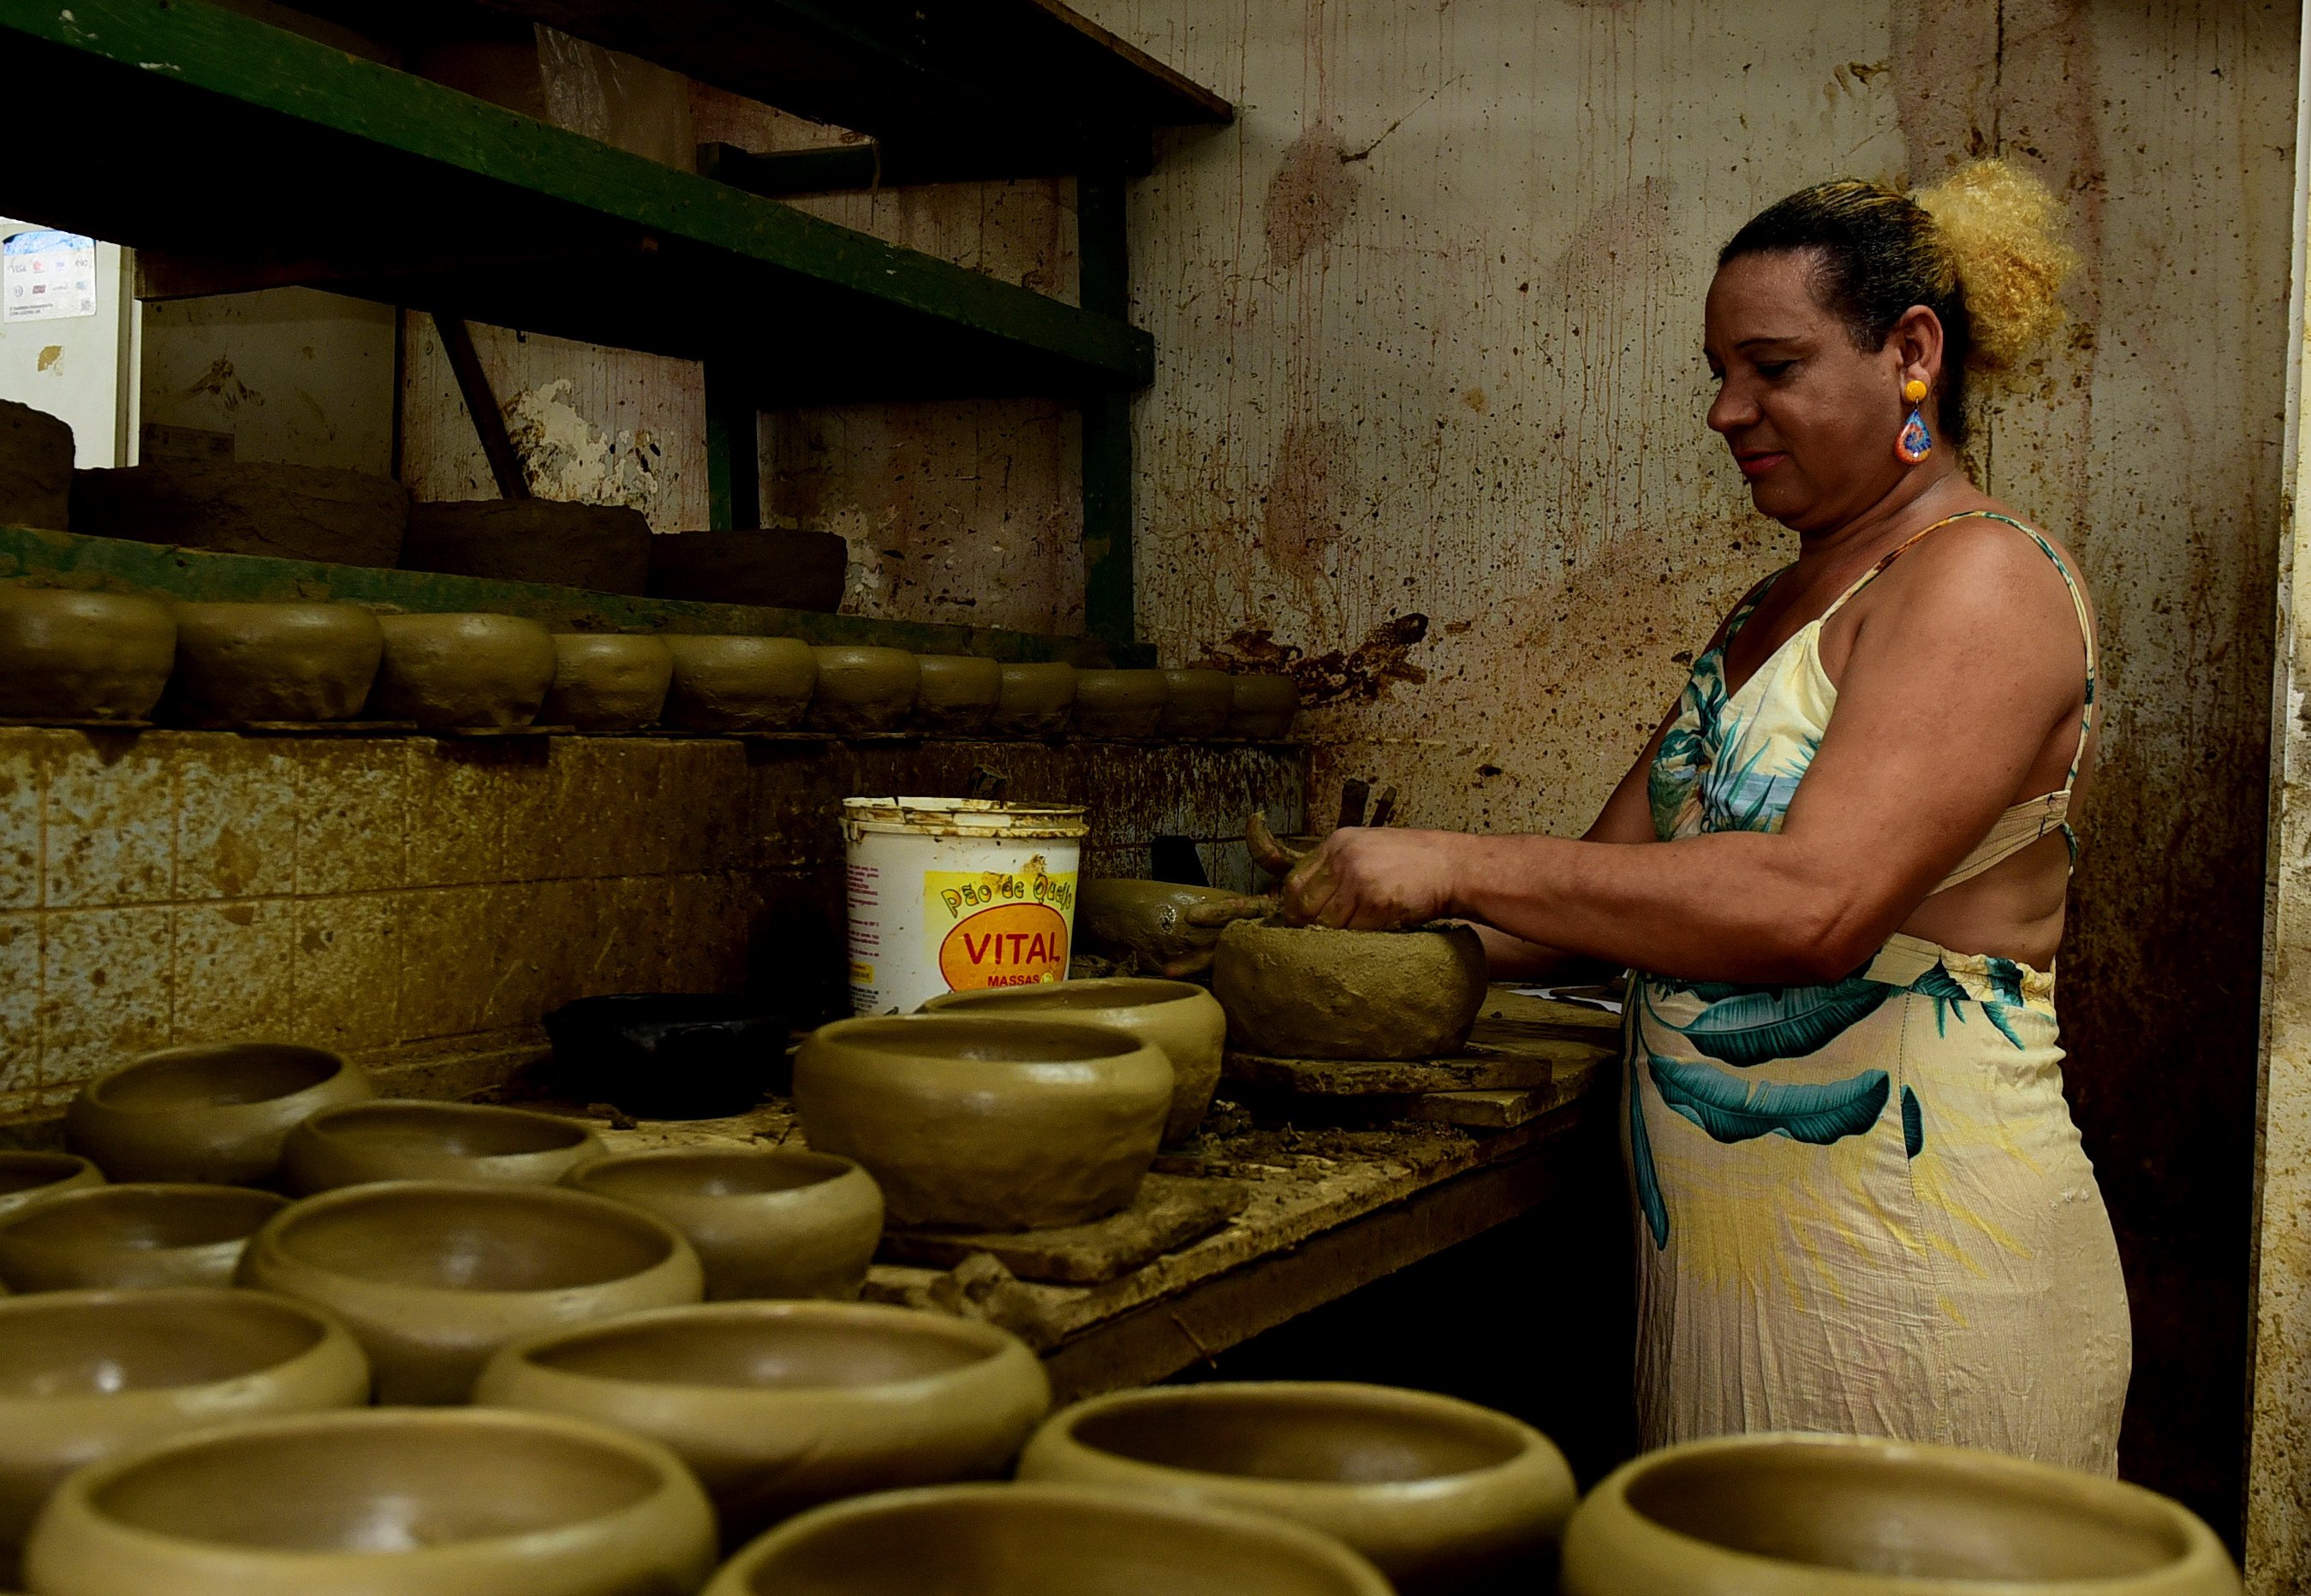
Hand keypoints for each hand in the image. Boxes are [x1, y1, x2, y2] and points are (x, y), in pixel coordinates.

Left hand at [1271, 827, 1460, 929]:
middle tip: (1320, 938)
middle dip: (1309, 925)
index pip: (1295, 881)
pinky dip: (1356, 941)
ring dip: (1335, 936)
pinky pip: (1352, 933)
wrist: (1456, 866)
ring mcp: (1358, 880)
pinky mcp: (1375, 903)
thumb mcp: (1371, 848)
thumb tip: (1309, 900)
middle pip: (1303, 905)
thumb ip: (1340, 867)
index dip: (1294, 906)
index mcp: (1337, 842)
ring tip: (1351, 937)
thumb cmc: (1417, 861)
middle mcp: (1343, 858)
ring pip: (1326, 923)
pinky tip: (1370, 936)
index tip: (1300, 921)